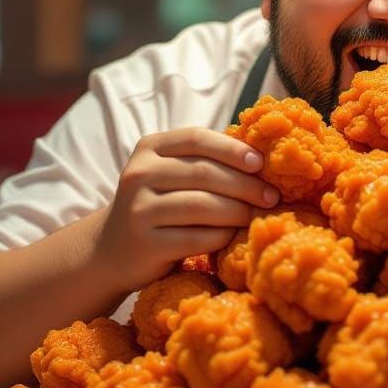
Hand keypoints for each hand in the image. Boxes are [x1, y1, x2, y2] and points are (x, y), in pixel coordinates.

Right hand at [94, 127, 279, 290]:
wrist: (114, 249)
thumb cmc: (160, 205)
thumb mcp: (172, 174)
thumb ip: (205, 161)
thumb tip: (262, 158)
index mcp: (149, 148)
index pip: (196, 138)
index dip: (232, 149)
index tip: (260, 163)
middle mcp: (139, 174)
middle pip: (204, 173)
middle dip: (245, 184)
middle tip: (272, 196)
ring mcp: (139, 209)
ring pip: (202, 205)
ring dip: (239, 211)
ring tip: (259, 215)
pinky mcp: (146, 243)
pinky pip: (196, 238)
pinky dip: (222, 236)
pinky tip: (234, 236)